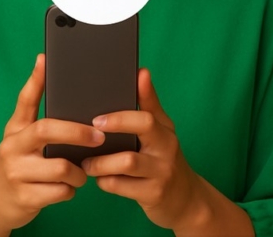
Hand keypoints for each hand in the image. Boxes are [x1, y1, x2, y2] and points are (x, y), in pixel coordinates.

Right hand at [0, 54, 105, 234]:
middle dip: (78, 132)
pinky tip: (68, 188)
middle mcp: (12, 148)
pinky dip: (70, 190)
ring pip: (61, 167)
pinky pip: (61, 191)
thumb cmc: (18, 163)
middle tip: (99, 137)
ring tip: (81, 171)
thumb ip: (32, 104)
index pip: (25, 101)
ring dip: (79, 171)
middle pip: (47, 130)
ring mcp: (17, 174)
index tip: (46, 61)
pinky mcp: (26, 199)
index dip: (36, 80)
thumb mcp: (19, 135)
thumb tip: (43, 62)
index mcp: (15, 130)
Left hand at [80, 68, 205, 231]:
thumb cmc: (165, 160)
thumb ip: (150, 104)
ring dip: (101, 162)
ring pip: (127, 162)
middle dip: (112, 128)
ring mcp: (161, 173)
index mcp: (165, 131)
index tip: (98, 118)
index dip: (122, 114)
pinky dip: (105, 182)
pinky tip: (99, 179)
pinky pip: (121, 186)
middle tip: (89, 133)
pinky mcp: (153, 195)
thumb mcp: (162, 132)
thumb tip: (142, 72)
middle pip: (142, 129)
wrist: (185, 200)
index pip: (147, 115)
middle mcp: (166, 149)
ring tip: (87, 163)